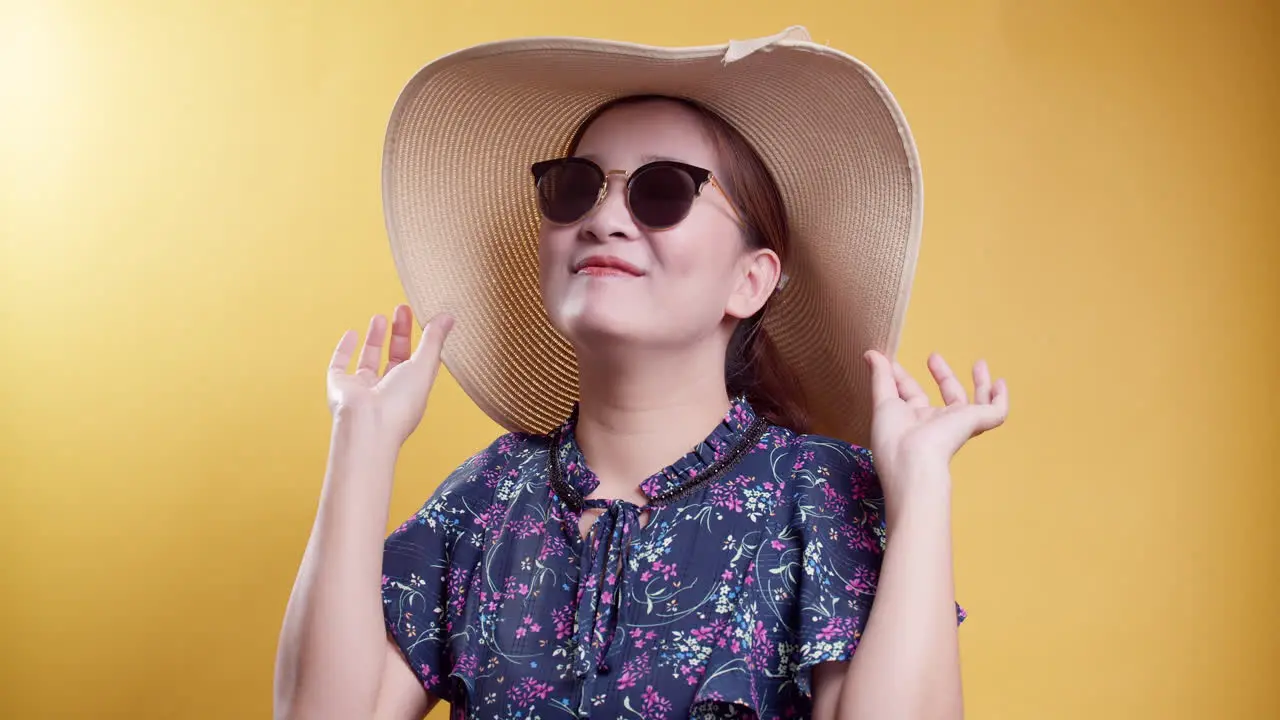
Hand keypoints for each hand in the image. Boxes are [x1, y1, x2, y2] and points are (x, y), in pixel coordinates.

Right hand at [327, 304, 453, 447]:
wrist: (366, 426)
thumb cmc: (399, 404)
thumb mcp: (423, 367)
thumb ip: (434, 341)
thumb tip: (448, 317)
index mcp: (411, 391)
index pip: (420, 361)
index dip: (422, 339)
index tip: (425, 318)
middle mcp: (387, 391)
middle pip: (395, 357)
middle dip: (399, 333)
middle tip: (402, 309)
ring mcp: (363, 389)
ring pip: (369, 359)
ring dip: (375, 338)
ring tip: (380, 317)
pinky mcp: (340, 387)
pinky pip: (340, 365)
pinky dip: (344, 349)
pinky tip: (351, 333)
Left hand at [864, 350, 1008, 493]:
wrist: (913, 460)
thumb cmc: (893, 438)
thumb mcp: (883, 401)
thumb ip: (880, 377)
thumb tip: (870, 352)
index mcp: (914, 422)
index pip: (913, 396)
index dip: (905, 379)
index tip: (892, 363)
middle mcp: (938, 423)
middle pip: (945, 397)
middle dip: (941, 376)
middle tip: (933, 356)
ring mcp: (958, 423)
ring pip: (975, 403)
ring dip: (978, 383)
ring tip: (979, 363)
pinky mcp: (976, 422)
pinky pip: (996, 412)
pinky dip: (1001, 399)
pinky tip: (1000, 382)